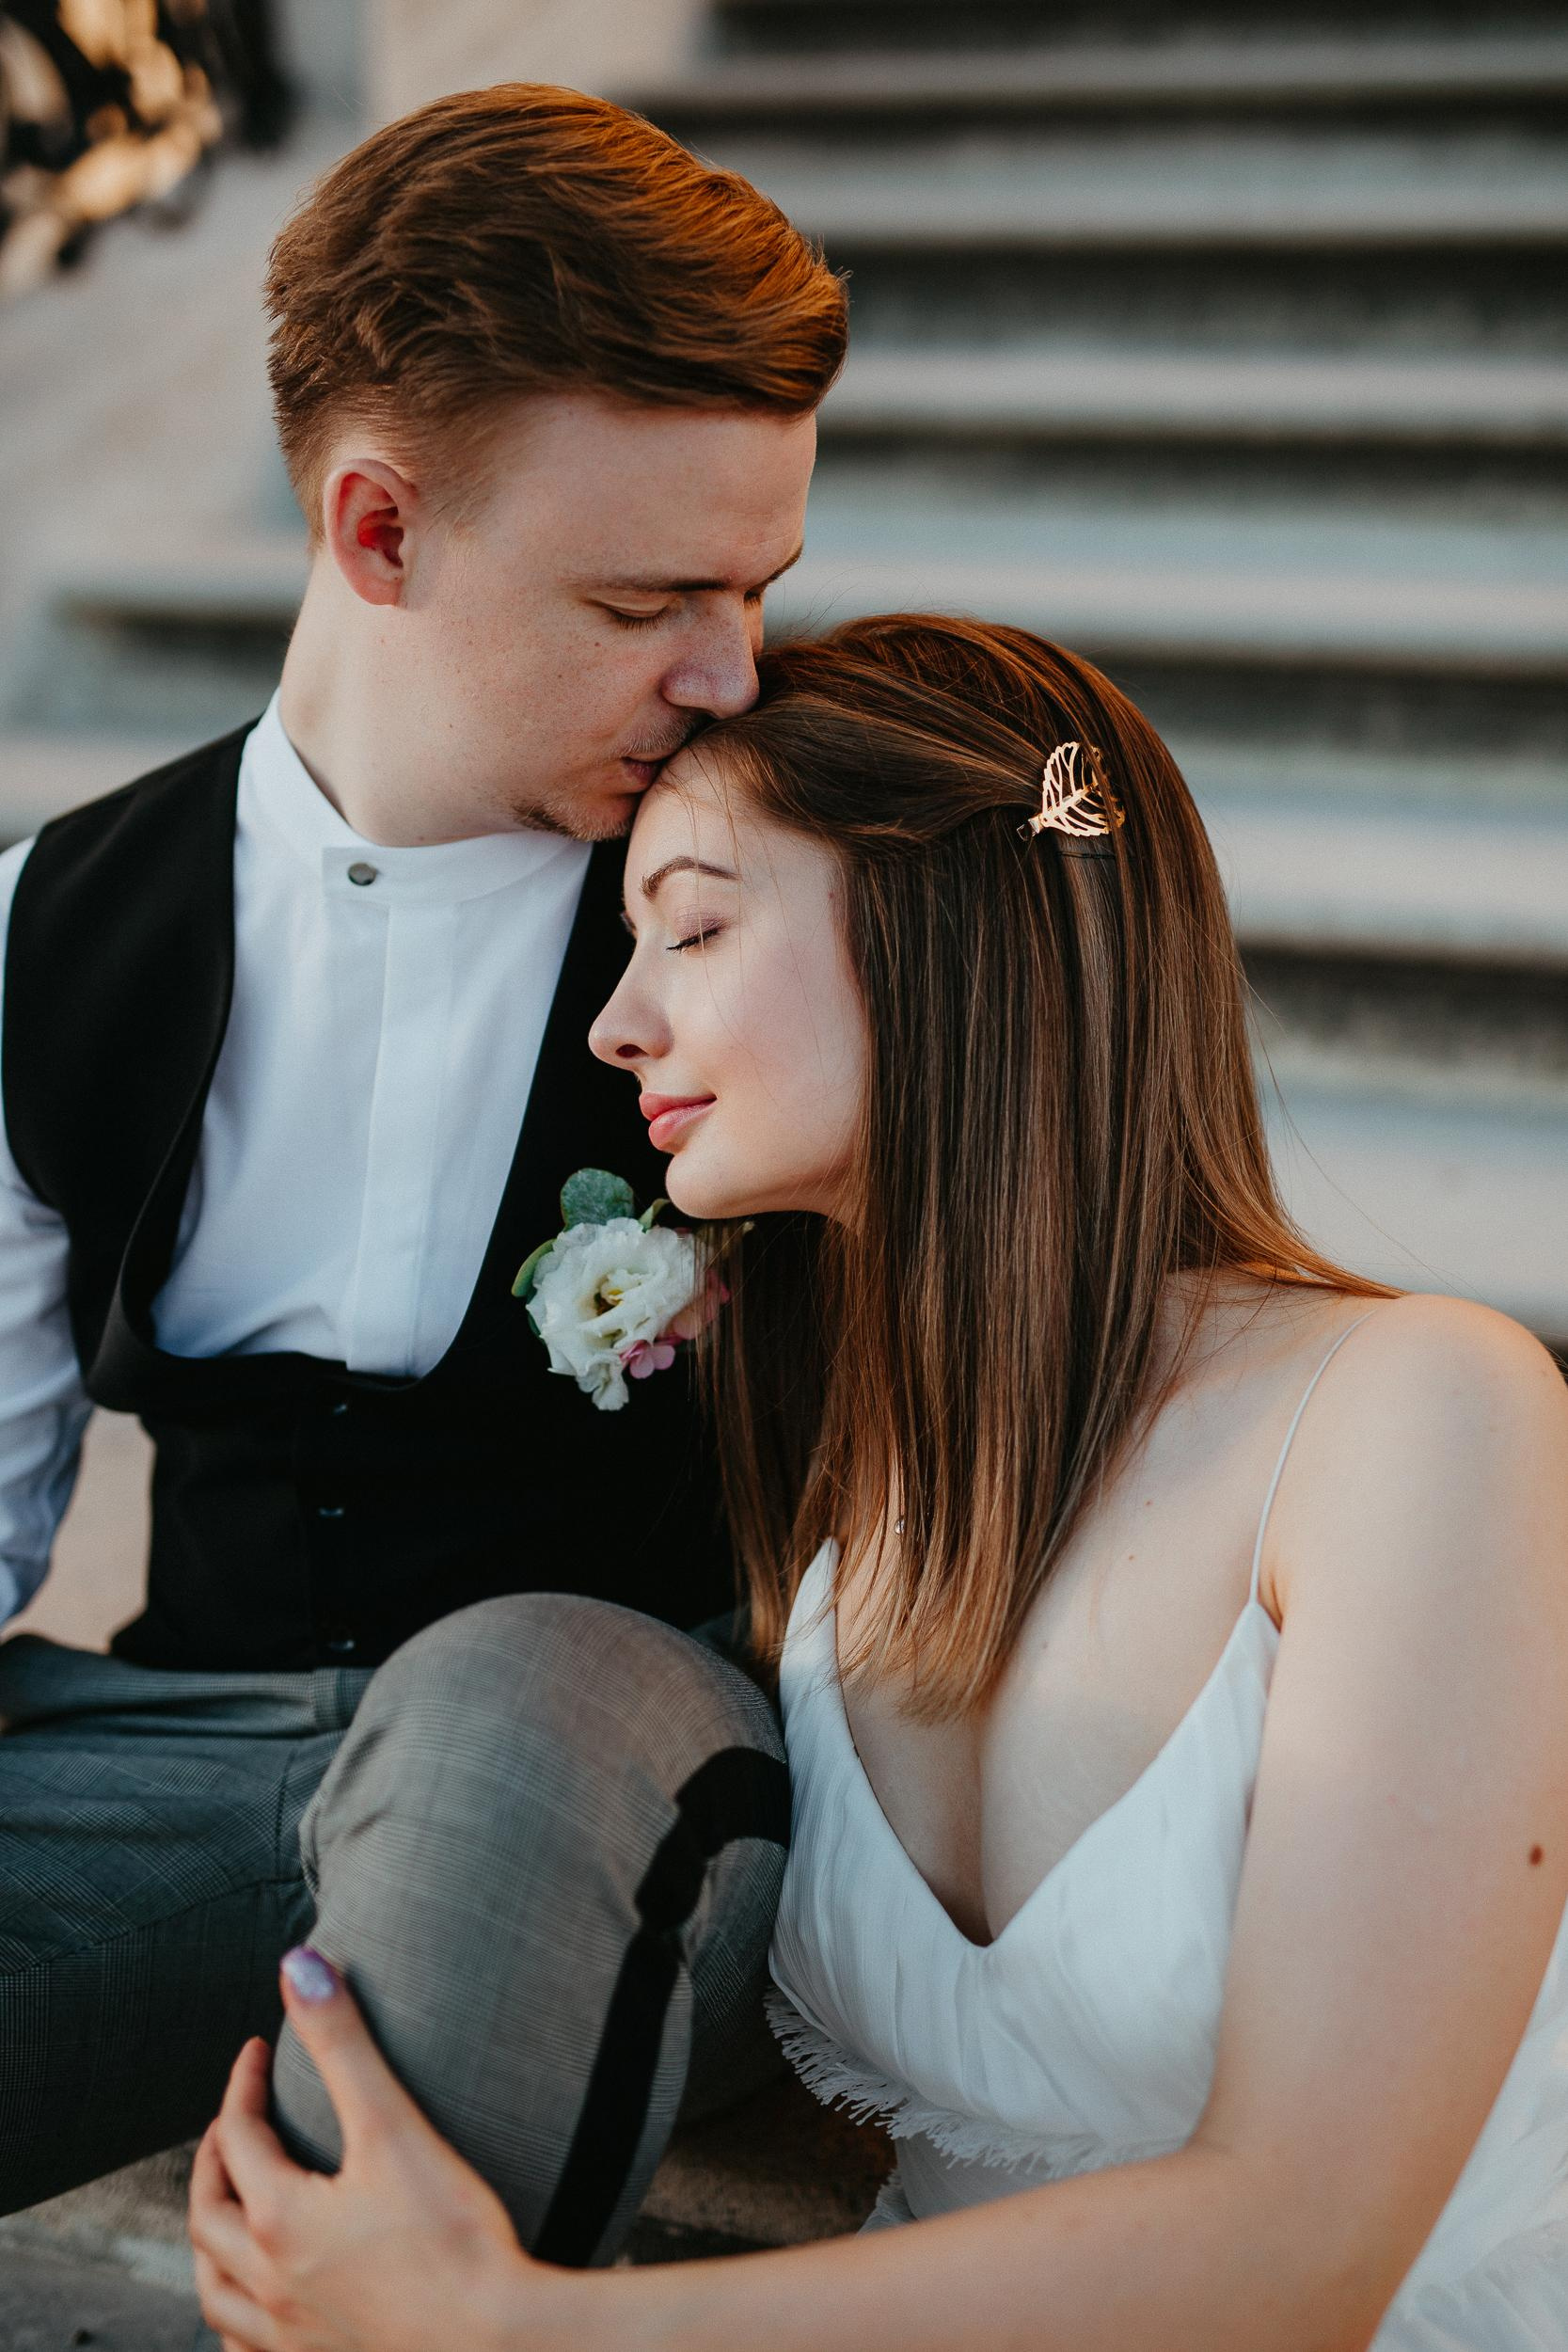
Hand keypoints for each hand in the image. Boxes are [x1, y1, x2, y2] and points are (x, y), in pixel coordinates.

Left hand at [189, 1948, 581, 2351]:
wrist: (496, 2343)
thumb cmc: (454, 2238)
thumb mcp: (393, 2126)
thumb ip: (343, 2042)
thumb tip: (298, 1965)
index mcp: (278, 2219)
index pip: (237, 2135)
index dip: (243, 2083)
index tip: (261, 2049)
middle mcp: (268, 2284)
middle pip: (209, 2214)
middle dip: (215, 2158)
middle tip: (236, 2121)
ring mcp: (289, 2337)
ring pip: (215, 2293)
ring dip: (211, 2243)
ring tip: (227, 2212)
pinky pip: (247, 2351)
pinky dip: (238, 2322)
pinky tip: (260, 2309)